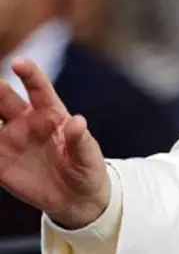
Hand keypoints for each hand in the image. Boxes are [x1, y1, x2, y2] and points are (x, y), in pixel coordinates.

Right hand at [0, 58, 108, 228]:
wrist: (76, 196)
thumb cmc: (86, 166)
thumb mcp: (89, 155)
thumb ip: (80, 139)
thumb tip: (78, 121)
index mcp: (51, 113)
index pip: (38, 88)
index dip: (29, 74)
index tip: (19, 63)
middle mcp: (26, 121)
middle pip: (6, 101)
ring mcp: (11, 140)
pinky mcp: (1, 162)